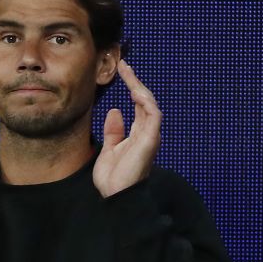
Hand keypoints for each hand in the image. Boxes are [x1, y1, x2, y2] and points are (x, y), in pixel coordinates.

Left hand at [92, 61, 160, 197]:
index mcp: (138, 135)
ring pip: (150, 104)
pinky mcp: (151, 140)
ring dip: (139, 87)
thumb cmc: (113, 179)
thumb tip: (115, 111)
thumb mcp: (109, 150)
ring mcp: (150, 136)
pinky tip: (134, 90)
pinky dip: (146, 101)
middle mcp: (147, 134)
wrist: (115, 196)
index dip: (132, 87)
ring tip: (127, 72)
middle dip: (135, 82)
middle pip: (145, 101)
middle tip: (123, 65)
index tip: (122, 71)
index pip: (138, 106)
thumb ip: (114, 131)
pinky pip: (153, 115)